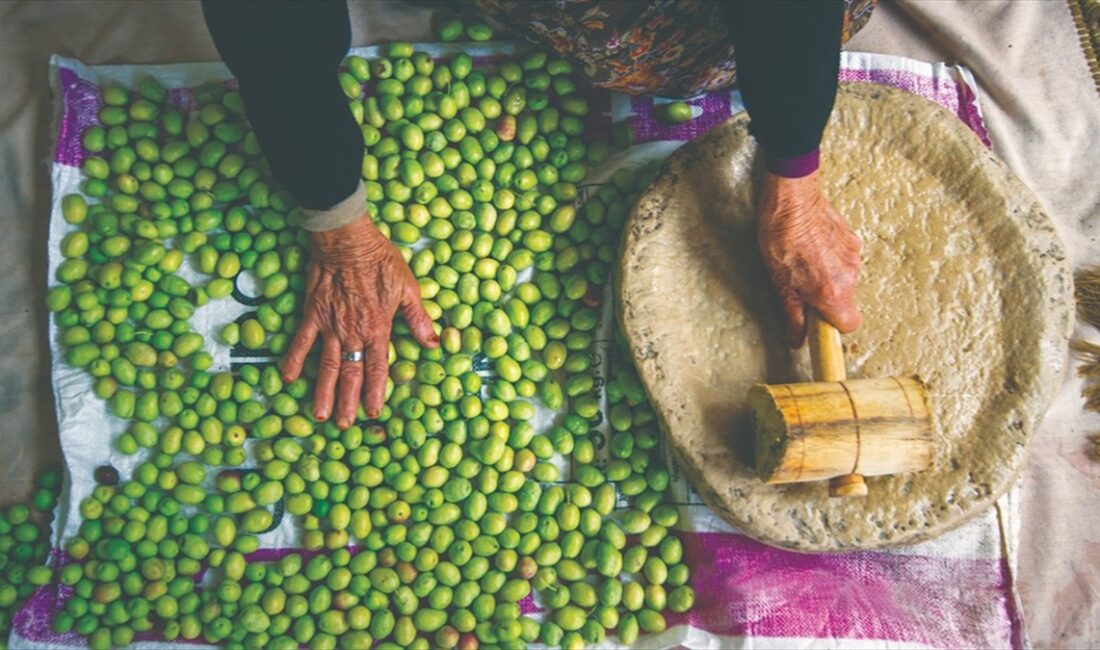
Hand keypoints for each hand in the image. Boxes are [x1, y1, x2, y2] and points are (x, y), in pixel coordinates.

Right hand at [281, 214, 437, 427]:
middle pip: (351, 374)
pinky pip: (301, 341)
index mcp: (378, 328)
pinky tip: (288, 378)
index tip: (373, 412)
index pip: (377, 369)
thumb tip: (434, 344)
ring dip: (323, 391)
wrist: (347, 239)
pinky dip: (294, 359)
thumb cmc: (380, 260)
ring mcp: (330, 325)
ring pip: (327, 365)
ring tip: (320, 414)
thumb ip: (419, 319)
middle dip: (348, 402)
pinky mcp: (312, 313)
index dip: (375, 393)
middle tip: (344, 425)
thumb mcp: (408, 288)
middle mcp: (353, 332)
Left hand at [757, 170, 861, 347]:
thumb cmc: (780, 238)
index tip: (817, 322)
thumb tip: (797, 339)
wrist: (791, 198)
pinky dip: (832, 260)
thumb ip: (793, 316)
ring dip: (828, 278)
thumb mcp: (780, 284)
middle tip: (801, 287)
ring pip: (845, 280)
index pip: (849, 325)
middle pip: (845, 302)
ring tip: (803, 262)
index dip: (832, 326)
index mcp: (833, 292)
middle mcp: (850, 276)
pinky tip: (812, 248)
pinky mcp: (853, 239)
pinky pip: (845, 260)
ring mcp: (854, 256)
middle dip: (826, 300)